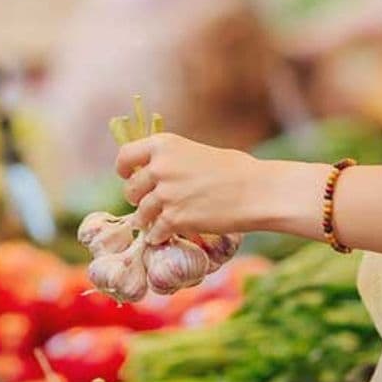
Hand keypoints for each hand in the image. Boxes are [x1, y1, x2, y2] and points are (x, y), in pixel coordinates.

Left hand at [116, 133, 259, 243]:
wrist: (256, 191)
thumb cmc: (235, 170)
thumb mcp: (195, 151)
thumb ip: (170, 160)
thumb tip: (151, 172)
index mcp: (163, 144)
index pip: (125, 156)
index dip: (125, 170)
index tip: (129, 177)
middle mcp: (160, 167)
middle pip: (130, 190)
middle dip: (140, 199)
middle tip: (155, 204)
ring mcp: (165, 194)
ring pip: (140, 214)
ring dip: (149, 220)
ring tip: (163, 221)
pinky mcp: (174, 219)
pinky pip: (154, 232)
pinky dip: (160, 236)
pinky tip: (171, 234)